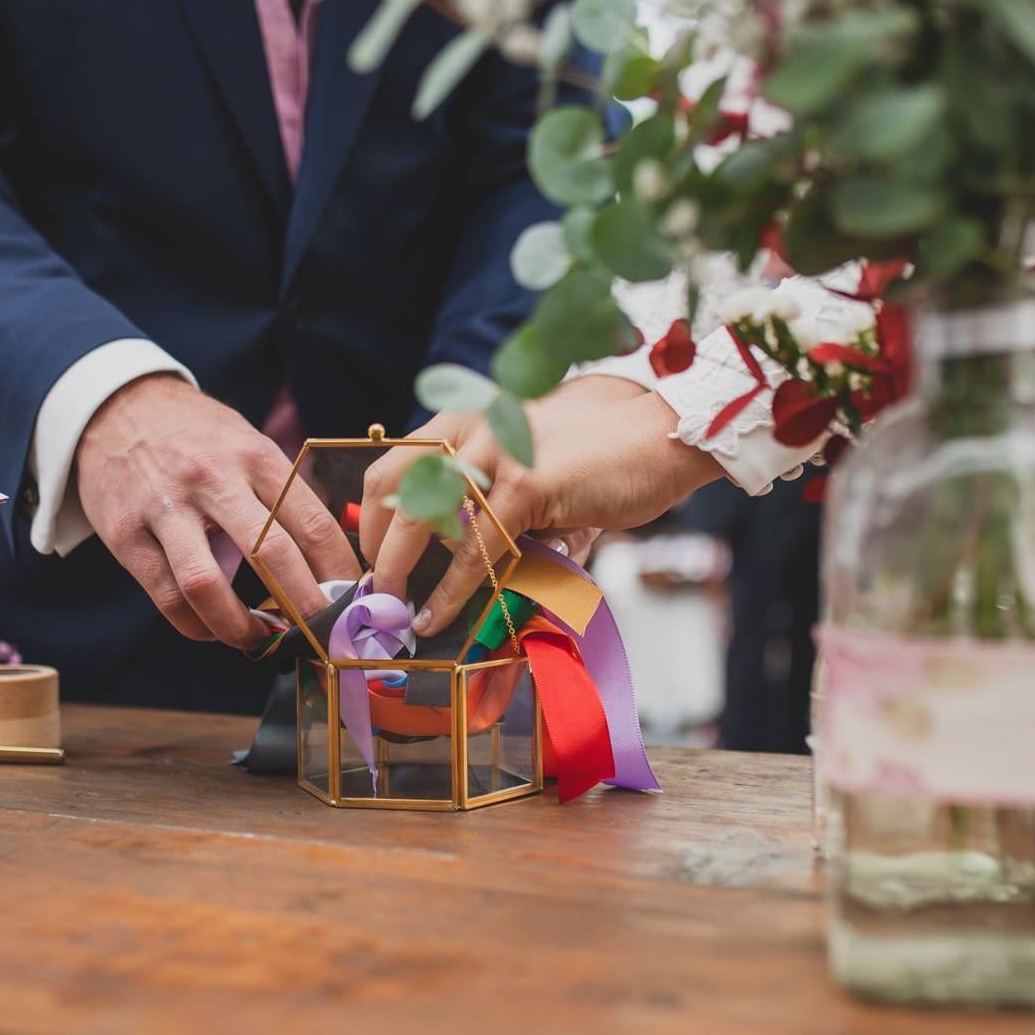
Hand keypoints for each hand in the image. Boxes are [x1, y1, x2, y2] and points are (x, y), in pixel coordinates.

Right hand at [76, 375, 359, 647]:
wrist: (116, 407)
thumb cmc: (196, 435)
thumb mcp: (247, 443)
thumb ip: (282, 494)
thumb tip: (329, 559)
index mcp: (254, 456)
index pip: (312, 522)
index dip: (338, 572)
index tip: (351, 604)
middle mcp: (212, 479)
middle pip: (271, 555)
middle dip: (304, 607)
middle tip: (321, 637)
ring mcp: (164, 507)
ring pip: (207, 585)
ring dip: (240, 627)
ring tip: (260, 640)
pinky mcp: (125, 533)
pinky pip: (166, 596)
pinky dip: (195, 626)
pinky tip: (213, 630)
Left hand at [361, 375, 720, 636]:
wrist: (662, 434)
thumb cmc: (601, 452)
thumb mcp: (530, 461)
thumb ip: (491, 497)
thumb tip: (453, 555)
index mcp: (468, 418)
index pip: (394, 466)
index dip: (373, 517)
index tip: (372, 557)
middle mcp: (472, 427)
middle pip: (392, 489)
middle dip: (375, 546)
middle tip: (376, 590)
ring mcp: (497, 453)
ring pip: (423, 519)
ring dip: (399, 571)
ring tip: (396, 610)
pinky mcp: (526, 486)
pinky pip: (474, 549)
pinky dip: (449, 591)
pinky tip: (437, 617)